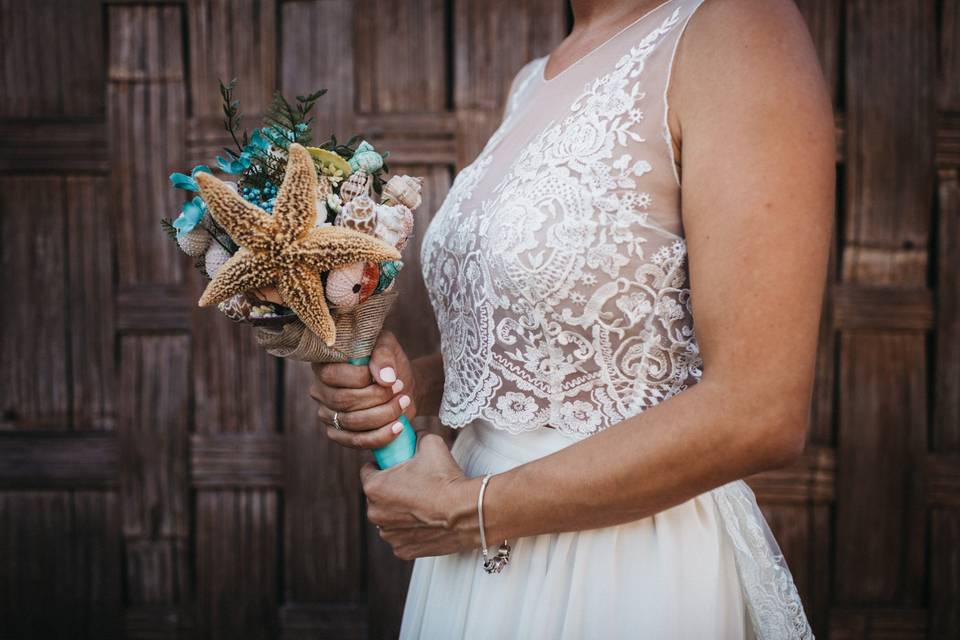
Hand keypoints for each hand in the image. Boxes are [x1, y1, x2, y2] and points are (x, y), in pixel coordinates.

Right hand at [309, 330, 416, 449]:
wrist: (399, 385)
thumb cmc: (388, 362)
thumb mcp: (387, 347)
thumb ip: (383, 356)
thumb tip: (385, 378)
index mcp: (323, 364)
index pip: (332, 375)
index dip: (362, 378)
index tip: (390, 377)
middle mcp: (319, 390)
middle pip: (343, 401)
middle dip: (377, 397)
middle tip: (400, 388)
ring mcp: (327, 414)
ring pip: (351, 422)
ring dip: (383, 414)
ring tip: (404, 402)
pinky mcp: (338, 434)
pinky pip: (356, 441)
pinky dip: (381, 436)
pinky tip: (398, 426)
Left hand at [362, 433, 478, 559]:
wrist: (467, 510)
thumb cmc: (445, 478)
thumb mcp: (430, 443)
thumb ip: (416, 436)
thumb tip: (415, 432)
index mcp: (374, 487)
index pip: (368, 470)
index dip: (382, 464)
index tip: (396, 463)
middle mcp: (375, 514)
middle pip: (377, 496)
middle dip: (391, 489)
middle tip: (413, 482)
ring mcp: (389, 535)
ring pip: (389, 518)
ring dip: (399, 511)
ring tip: (422, 503)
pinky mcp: (403, 551)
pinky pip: (402, 536)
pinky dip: (411, 530)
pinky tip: (427, 521)